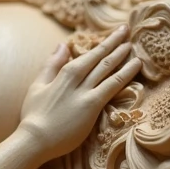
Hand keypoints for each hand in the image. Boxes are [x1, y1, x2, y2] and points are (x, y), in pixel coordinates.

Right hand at [19, 25, 141, 159]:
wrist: (34, 138)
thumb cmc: (33, 115)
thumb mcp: (37, 86)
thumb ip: (51, 65)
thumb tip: (62, 45)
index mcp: (62, 73)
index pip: (87, 54)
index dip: (103, 43)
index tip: (114, 33)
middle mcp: (76, 78)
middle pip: (99, 57)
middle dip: (114, 42)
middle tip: (126, 30)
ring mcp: (85, 91)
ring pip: (108, 68)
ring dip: (122, 54)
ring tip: (132, 44)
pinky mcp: (92, 105)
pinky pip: (113, 85)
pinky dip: (126, 73)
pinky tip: (136, 64)